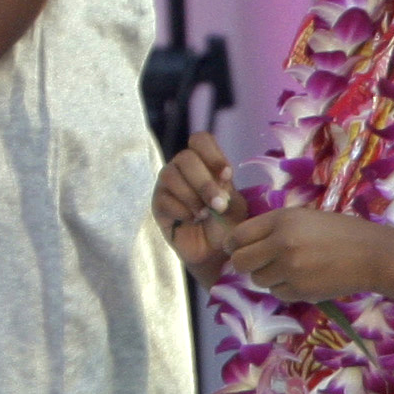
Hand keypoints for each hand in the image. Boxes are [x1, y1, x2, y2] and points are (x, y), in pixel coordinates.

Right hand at [152, 134, 236, 284]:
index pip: (200, 140)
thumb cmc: (226, 225)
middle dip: (205, 182)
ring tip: (205, 214)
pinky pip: (164, 198)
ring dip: (192, 196)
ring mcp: (167, 185)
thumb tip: (219, 177)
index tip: (227, 175)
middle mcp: (183, 169)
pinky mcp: (158, 204)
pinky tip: (192, 220)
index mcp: (205, 163)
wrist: (215, 253)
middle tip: (219, 205)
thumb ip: (227, 188)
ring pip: (171, 175)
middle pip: (186, 157)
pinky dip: (182, 210)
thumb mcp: (235, 205)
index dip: (212, 154)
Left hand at [215, 207, 393, 305]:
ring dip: (266, 277)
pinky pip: (277, 293)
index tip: (234, 248)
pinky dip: (284, 289)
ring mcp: (290, 270)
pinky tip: (300, 279)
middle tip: (256, 262)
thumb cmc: (339, 231)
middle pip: (240, 261)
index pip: (238, 235)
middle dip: (244, 263)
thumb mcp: (303, 217)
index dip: (232, 244)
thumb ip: (273, 227)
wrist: (372, 255)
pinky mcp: (301, 291)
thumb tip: (243, 241)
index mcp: (280, 220)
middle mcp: (281, 244)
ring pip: (257, 280)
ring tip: (286, 269)